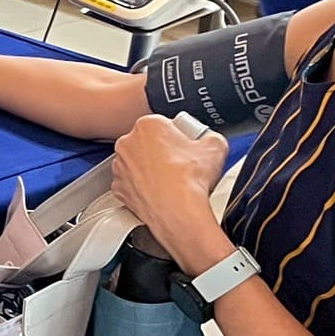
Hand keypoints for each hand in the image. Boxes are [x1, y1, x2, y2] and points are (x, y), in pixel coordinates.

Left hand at [111, 116, 232, 270]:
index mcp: (148, 125)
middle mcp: (128, 143)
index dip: (180, 136)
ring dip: (151, 169)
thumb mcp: (215, 147)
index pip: (165, 124)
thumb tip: (212, 140)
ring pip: (138, 163)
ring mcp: (120, 166)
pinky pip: (132, 183)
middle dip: (164, 151)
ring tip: (172, 179)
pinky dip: (143, 187)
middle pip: (149, 142)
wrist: (177, 211)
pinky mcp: (119, 188)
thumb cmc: (188, 180)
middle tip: (182, 164)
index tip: (187, 146)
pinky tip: (160, 191)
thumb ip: (212, 137)